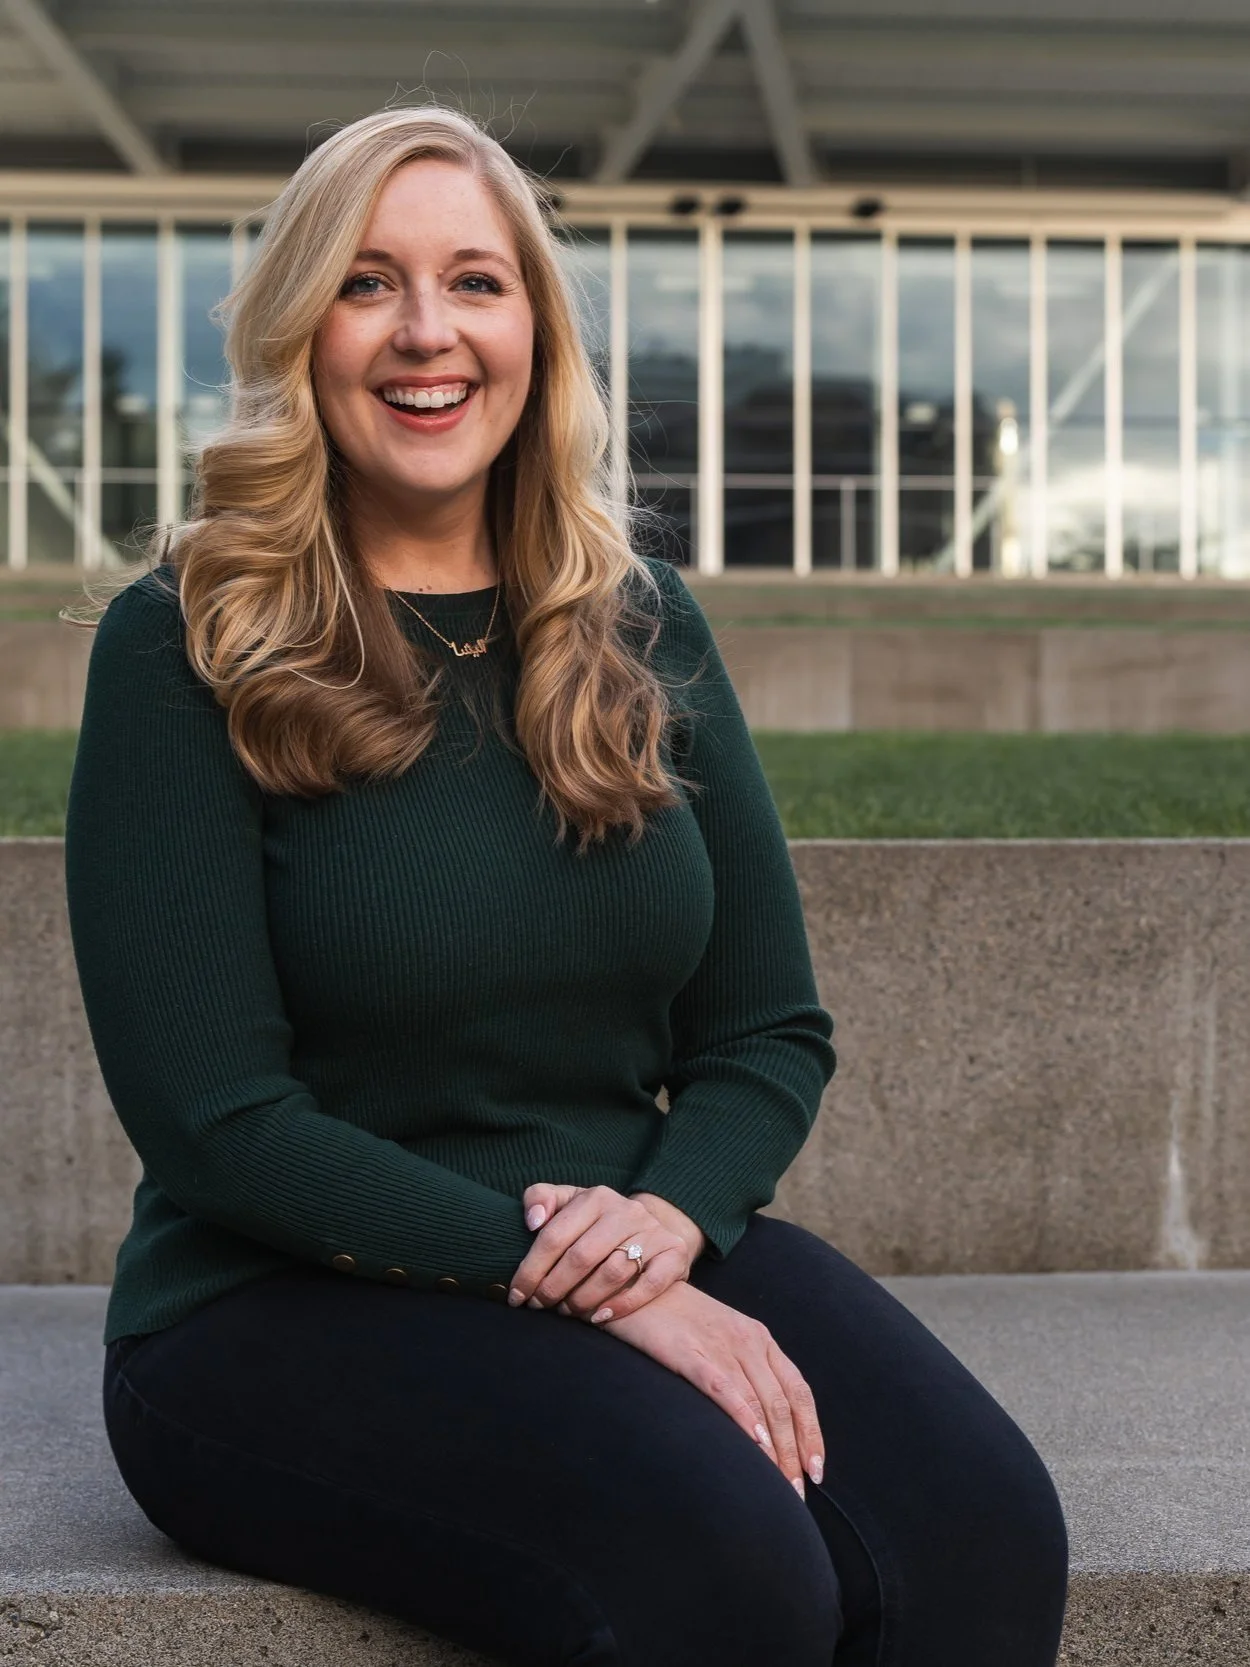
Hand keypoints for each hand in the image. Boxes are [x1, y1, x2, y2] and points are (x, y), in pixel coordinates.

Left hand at [507, 1183, 696, 1321]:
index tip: (517, 1296)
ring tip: (568, 1312)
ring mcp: (653, 1232)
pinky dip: (622, 1305)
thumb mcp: (567, 1202)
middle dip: (553, 1288)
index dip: (531, 1269)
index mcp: (596, 1197)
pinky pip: (649, 1285)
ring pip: (612, 1273)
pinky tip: (599, 1317)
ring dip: (583, 1300)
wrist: (650, 1228)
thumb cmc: (594, 1222)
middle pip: (581, 1256)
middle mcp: (627, 1210)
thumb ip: (540, 1198)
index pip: (554, 1235)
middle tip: (540, 1306)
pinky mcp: (675, 1254)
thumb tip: (533, 1220)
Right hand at [600, 1281, 825, 1499]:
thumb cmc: (679, 1320)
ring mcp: (719, 1345)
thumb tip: (764, 1424)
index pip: (798, 1391)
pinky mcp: (689, 1352)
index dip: (811, 1432)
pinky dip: (743, 1417)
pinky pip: (724, 1388)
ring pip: (759, 1402)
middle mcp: (748, 1340)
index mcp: (760, 1338)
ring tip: (780, 1487)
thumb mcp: (721, 1337)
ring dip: (774, 1449)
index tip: (817, 1470)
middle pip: (782, 1404)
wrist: (639, 1285)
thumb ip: (744, 1370)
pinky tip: (753, 1445)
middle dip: (794, 1453)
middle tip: (798, 1494)